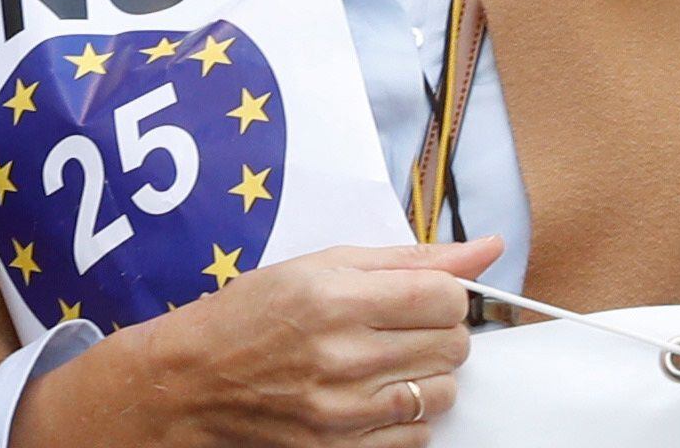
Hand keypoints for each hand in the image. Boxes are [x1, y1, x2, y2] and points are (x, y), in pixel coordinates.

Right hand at [9, 235, 498, 447]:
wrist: (192, 381)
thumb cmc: (251, 313)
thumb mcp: (316, 266)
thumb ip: (405, 258)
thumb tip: (487, 249)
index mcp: (333, 297)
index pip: (446, 297)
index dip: (443, 294)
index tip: (417, 295)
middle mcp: (343, 354)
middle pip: (453, 344)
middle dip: (434, 332)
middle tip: (392, 327)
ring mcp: (346, 409)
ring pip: (444, 391)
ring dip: (424, 374)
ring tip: (380, 362)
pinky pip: (420, 435)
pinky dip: (406, 414)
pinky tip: (369, 394)